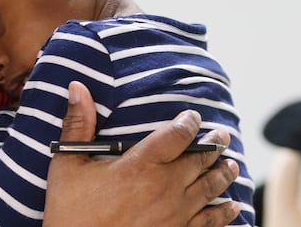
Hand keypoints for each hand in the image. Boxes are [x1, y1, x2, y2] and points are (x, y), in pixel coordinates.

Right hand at [43, 81, 239, 226]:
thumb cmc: (71, 210)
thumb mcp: (68, 164)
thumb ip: (77, 124)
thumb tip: (78, 87)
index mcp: (141, 164)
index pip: (177, 135)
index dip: (189, 122)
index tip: (194, 117)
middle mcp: (165, 187)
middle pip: (200, 159)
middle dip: (214, 145)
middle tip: (223, 136)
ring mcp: (175, 214)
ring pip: (210, 188)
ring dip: (224, 174)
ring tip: (232, 165)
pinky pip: (210, 222)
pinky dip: (224, 212)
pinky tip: (232, 207)